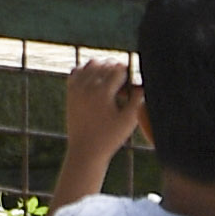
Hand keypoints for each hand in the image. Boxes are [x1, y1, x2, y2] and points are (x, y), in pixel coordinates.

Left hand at [61, 58, 141, 173]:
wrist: (85, 151)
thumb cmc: (110, 138)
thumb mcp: (129, 120)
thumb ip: (138, 98)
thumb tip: (143, 82)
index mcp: (103, 92)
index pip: (119, 68)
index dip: (129, 73)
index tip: (131, 83)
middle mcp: (87, 87)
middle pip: (106, 64)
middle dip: (117, 69)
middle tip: (124, 83)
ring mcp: (77, 88)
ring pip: (92, 64)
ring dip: (104, 67)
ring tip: (111, 80)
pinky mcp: (70, 92)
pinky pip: (78, 71)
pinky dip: (88, 70)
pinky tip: (96, 81)